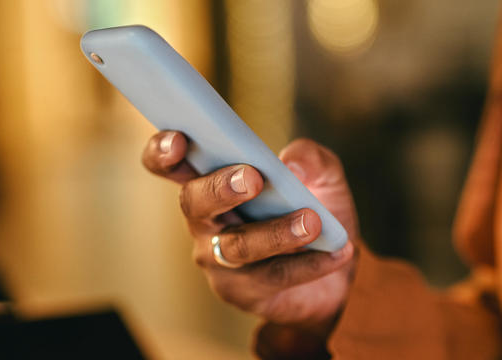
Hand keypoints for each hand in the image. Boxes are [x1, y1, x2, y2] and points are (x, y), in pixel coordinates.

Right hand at [142, 131, 359, 334]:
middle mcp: (206, 221)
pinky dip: (306, 263)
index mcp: (213, 181)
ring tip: (312, 221)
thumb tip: (291, 164)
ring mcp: (219, 259)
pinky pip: (271, 277)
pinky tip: (335, 252)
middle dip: (219, 188)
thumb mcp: (323, 176)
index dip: (164, 151)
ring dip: (275, 232)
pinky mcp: (242, 292)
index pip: (172, 165)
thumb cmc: (315, 209)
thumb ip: (310, 157)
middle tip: (254, 178)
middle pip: (193, 202)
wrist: (337, 264)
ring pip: (236, 246)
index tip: (180, 139)